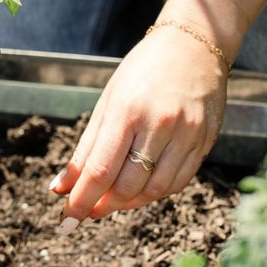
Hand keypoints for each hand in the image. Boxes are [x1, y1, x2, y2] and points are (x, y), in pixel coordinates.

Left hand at [49, 24, 227, 228]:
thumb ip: (85, 148)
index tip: (66, 220)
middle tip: (85, 212)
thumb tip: (60, 187)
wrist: (193, 47)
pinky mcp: (205, 142)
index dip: (81, 200)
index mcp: (127, 111)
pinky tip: (138, 191)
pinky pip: (178, 182)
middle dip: (101, 205)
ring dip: (127, 203)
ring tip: (109, 201)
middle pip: (127, 185)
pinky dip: (153, 194)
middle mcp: (160, 124)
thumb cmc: (141, 72)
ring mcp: (187, 134)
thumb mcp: (106, 103)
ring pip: (154, 190)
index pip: (100, 170)